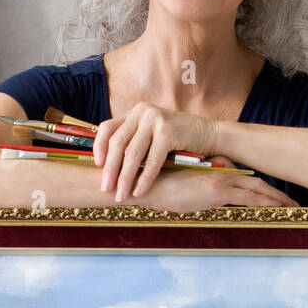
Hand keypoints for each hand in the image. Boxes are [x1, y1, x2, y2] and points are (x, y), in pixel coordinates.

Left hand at [93, 102, 215, 201]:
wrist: (210, 135)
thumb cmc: (180, 140)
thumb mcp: (153, 136)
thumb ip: (135, 142)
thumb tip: (110, 167)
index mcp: (135, 112)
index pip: (108, 128)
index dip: (99, 148)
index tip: (97, 167)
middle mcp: (142, 112)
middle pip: (118, 142)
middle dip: (110, 169)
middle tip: (105, 189)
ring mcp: (155, 119)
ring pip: (133, 153)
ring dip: (125, 177)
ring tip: (122, 196)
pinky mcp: (168, 131)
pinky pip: (152, 159)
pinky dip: (145, 178)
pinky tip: (140, 191)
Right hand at [143, 156, 299, 212]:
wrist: (145, 184)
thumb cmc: (160, 189)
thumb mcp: (185, 191)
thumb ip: (201, 192)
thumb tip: (211, 199)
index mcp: (215, 173)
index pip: (246, 180)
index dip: (263, 189)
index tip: (276, 198)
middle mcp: (221, 174)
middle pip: (258, 183)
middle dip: (277, 194)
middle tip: (293, 204)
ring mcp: (220, 181)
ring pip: (258, 190)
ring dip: (277, 199)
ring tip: (293, 208)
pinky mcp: (217, 190)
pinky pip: (249, 198)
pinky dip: (266, 203)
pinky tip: (278, 210)